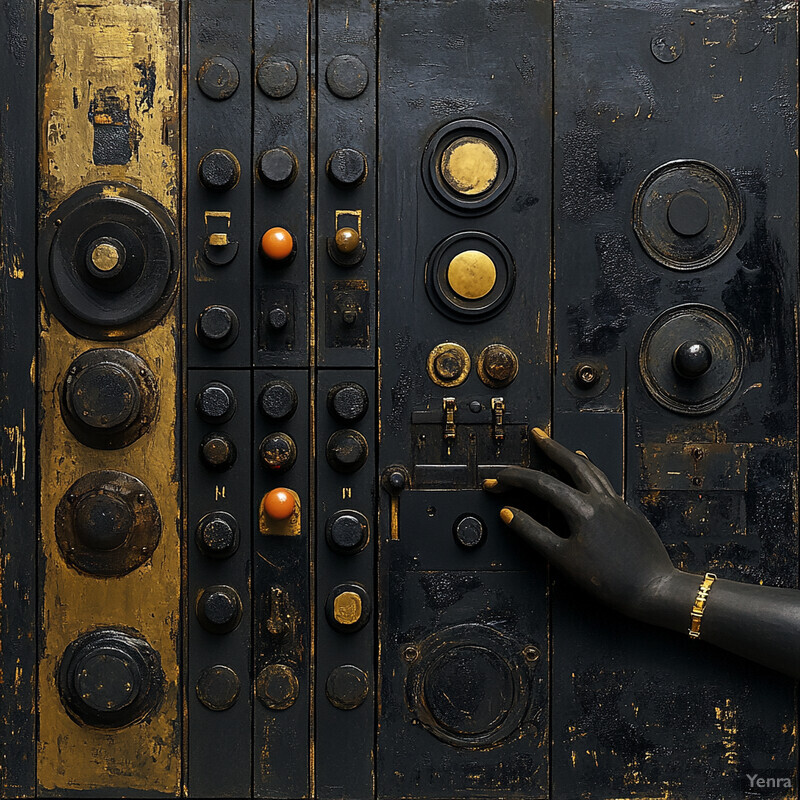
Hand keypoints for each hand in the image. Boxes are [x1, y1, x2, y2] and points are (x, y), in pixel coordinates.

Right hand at [483, 428, 677, 620]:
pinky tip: (590, 476)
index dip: (514, 479)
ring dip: (572, 456)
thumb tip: (509, 514)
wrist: (655, 591)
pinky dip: (591, 473)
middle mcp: (601, 500)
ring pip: (592, 470)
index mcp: (582, 509)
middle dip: (550, 447)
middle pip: (570, 463)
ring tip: (561, 448)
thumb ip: (533, 532)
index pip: (540, 484)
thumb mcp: (562, 559)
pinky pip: (606, 483)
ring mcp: (617, 504)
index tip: (497, 479)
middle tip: (536, 434)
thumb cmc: (611, 581)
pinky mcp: (628, 513)